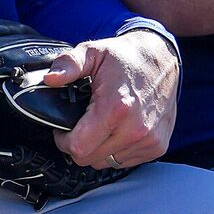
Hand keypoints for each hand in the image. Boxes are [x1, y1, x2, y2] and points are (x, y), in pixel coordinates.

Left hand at [45, 29, 176, 169]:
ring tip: (102, 125)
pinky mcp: (157, 146)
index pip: (78, 147)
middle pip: (90, 159)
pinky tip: (118, 130)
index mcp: (116, 107)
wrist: (163, 58)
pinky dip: (116, 150)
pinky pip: (125, 161)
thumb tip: (50, 78)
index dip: (64, 141)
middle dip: (79, 145)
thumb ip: (68, 64)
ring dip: (99, 149)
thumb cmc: (127, 57)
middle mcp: (135, 129)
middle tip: (82, 125)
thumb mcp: (93, 52)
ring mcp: (149, 140)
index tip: (64, 129)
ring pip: (106, 162)